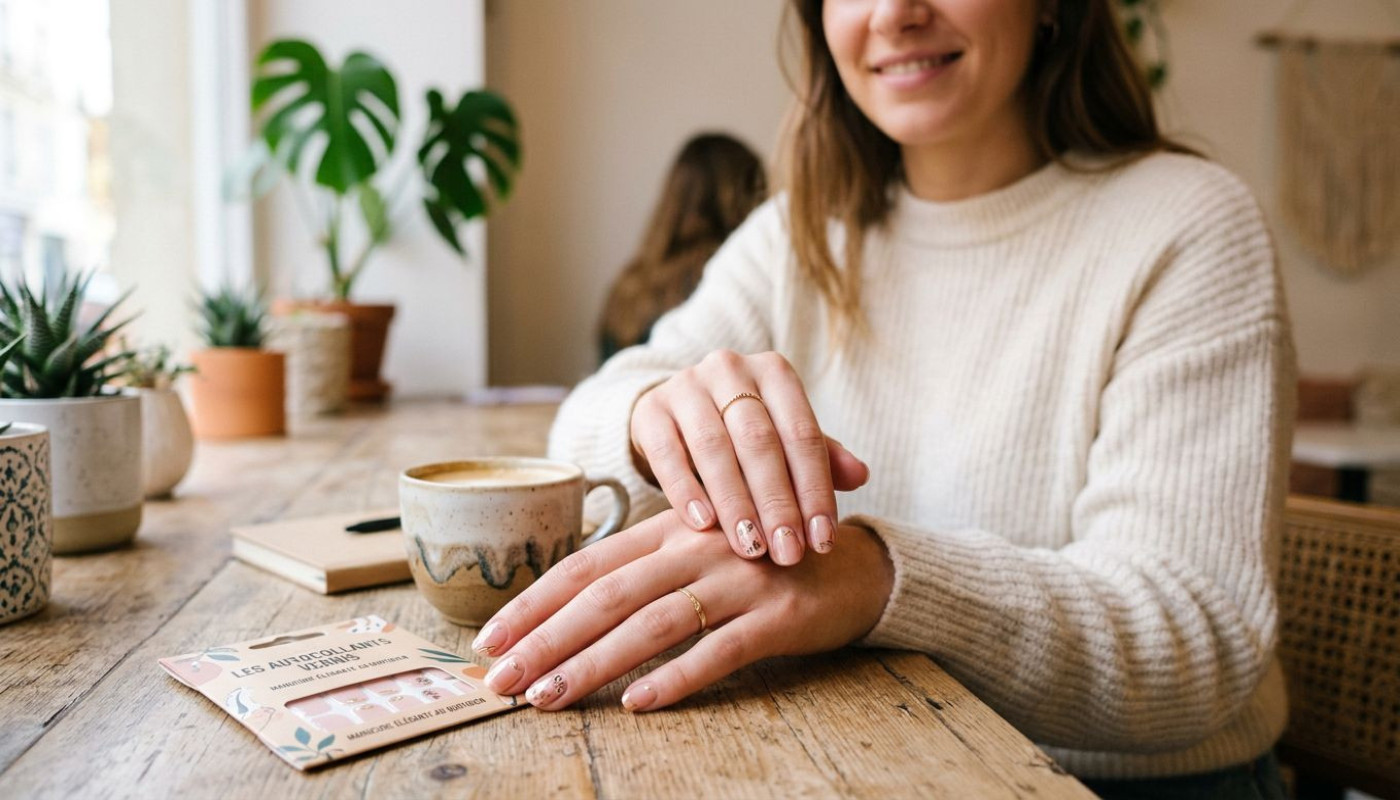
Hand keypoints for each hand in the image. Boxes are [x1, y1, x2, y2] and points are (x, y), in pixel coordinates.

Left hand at [470, 509, 892, 711]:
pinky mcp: (777, 615)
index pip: (588, 565)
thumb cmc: (762, 560)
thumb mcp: (700, 550)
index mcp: (671, 527)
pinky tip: (639, 704)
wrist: (858, 564)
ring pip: (652, 625)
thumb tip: (567, 610)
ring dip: (593, 663)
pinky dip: (678, 678)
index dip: (535, 601)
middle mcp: (698, 546)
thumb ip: (644, 568)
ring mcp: (739, 579)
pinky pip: (719, 651)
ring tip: (547, 697)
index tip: (490, 638)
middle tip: (498, 680)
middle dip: (545, 639)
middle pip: (607, 596)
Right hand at [629, 349, 869, 565]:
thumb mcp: (785, 438)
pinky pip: (668, 453)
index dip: (815, 489)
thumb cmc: (743, 432)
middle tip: (788, 554)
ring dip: (735, 503)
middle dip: (776, 502)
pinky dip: (686, 491)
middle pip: (759, 441)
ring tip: (751, 549)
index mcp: (774, 372)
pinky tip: (703, 526)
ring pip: (714, 447)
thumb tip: (860, 475)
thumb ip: (821, 456)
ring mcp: (686, 386)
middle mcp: (730, 368)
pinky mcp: (650, 410)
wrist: (676, 414)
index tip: (823, 540)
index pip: (802, 434)